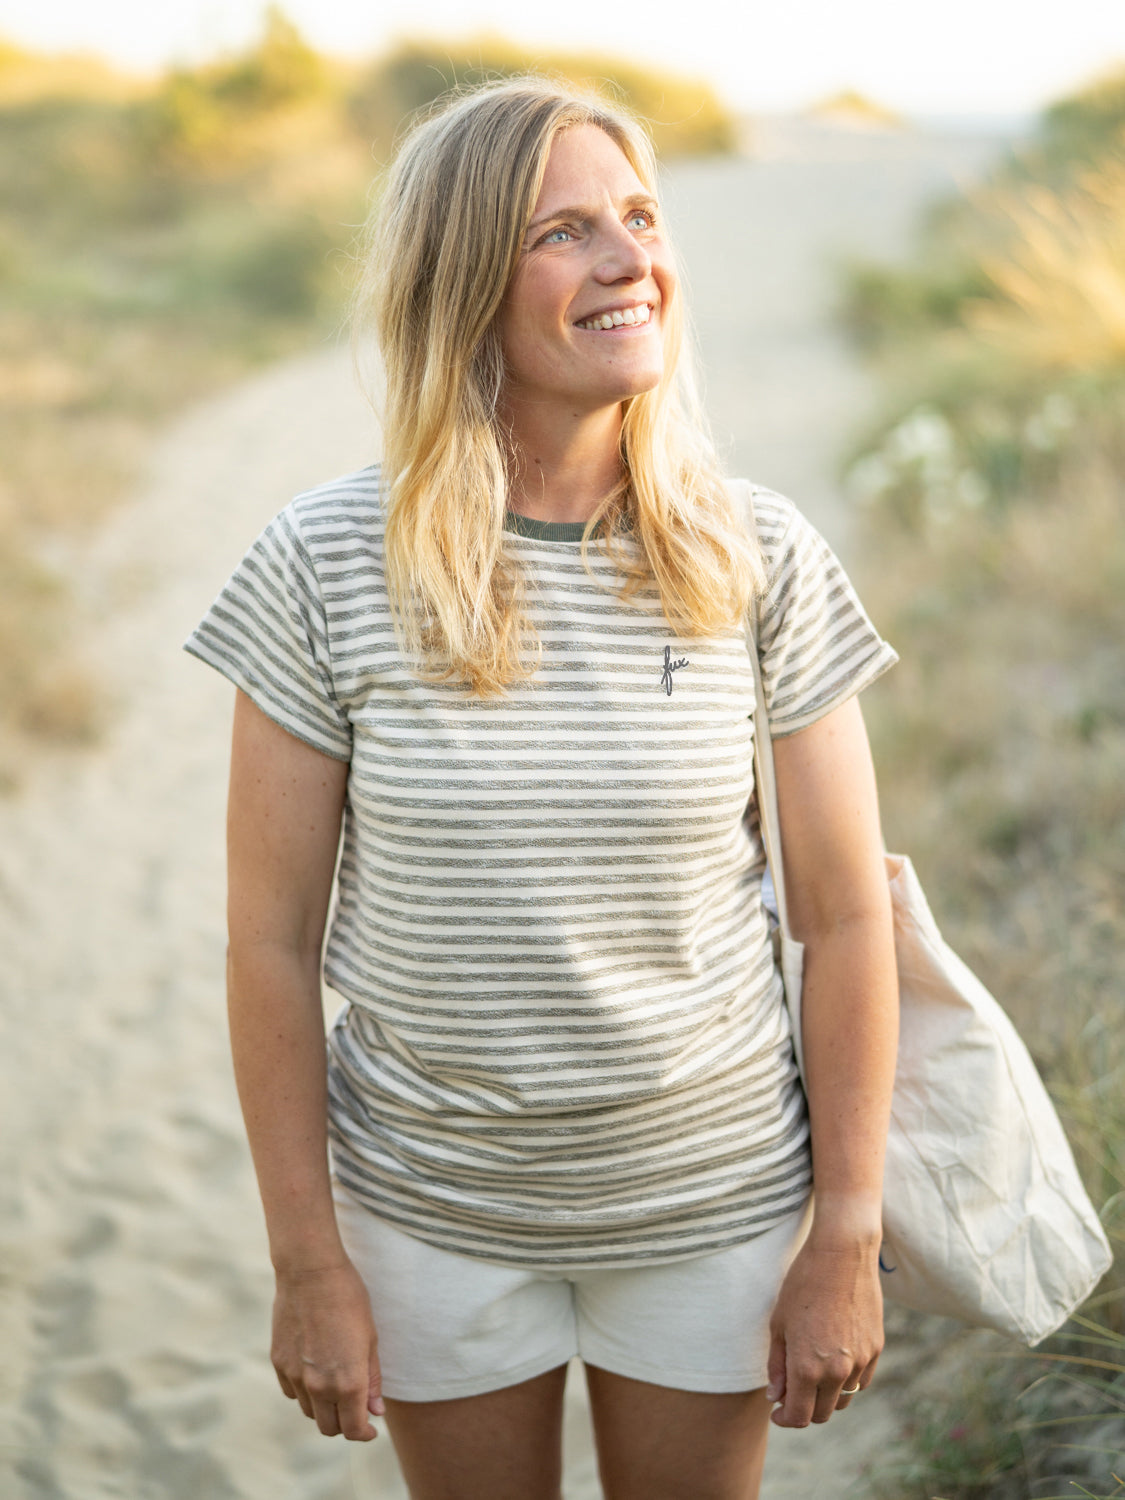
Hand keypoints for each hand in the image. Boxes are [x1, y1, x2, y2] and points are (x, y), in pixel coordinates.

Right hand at [271, 1257, 384, 1440]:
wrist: (310, 1271)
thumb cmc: (349, 1299)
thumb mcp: (371, 1338)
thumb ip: (372, 1378)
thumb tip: (375, 1410)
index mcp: (348, 1382)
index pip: (353, 1429)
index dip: (363, 1433)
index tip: (370, 1427)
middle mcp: (319, 1386)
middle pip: (329, 1428)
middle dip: (344, 1423)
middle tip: (354, 1406)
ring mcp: (295, 1376)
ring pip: (309, 1411)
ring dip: (323, 1407)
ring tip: (335, 1382)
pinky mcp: (278, 1363)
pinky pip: (291, 1392)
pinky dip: (304, 1391)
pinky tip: (314, 1369)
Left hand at [765, 1234, 882, 1426]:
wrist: (842, 1254)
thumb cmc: (802, 1284)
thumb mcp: (779, 1323)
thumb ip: (777, 1365)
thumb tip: (776, 1396)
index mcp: (807, 1368)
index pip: (799, 1416)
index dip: (786, 1419)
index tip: (777, 1411)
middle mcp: (837, 1372)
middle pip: (823, 1414)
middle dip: (805, 1409)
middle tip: (791, 1393)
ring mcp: (860, 1362)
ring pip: (844, 1400)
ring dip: (827, 1397)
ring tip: (812, 1375)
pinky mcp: (876, 1349)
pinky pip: (861, 1381)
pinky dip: (847, 1381)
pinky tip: (833, 1361)